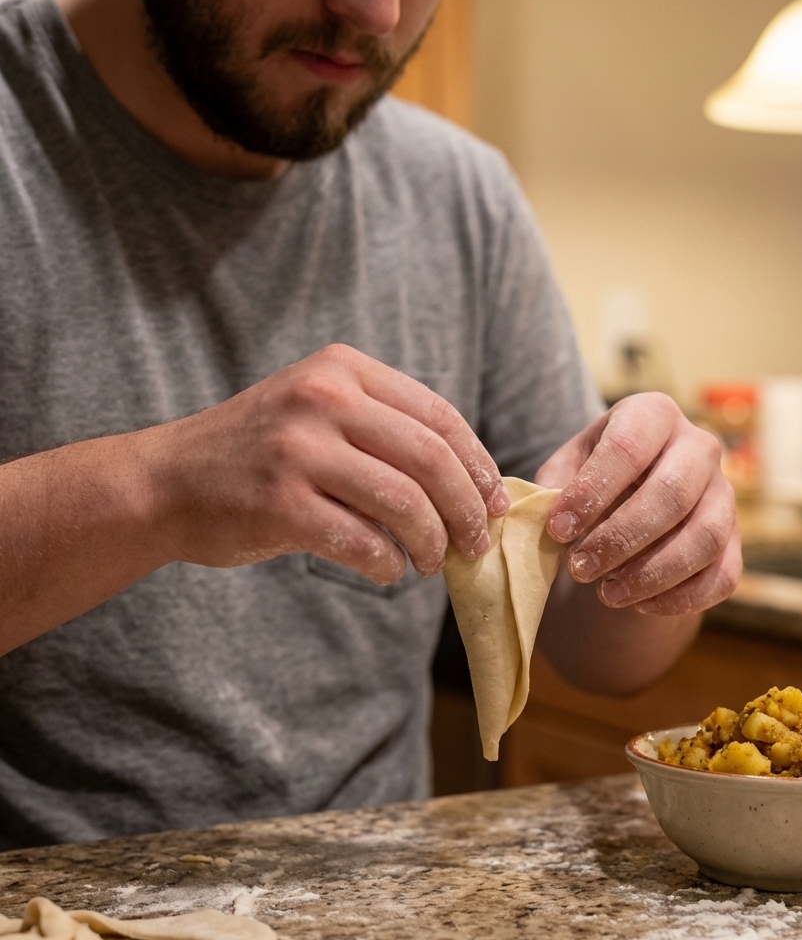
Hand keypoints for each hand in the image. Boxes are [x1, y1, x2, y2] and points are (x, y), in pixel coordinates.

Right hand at [144, 344, 508, 582]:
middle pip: (431, 458)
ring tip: (432, 562)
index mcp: (342, 369)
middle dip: (467, 509)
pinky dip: (389, 564)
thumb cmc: (259, 452)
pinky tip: (390, 571)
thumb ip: (385, 430)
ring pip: (404, 501)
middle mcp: (322, 398)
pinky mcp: (279, 502)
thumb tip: (471, 486)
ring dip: (432, 541)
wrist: (167, 481)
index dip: (479, 465)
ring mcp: (297, 449)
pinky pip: (362, 541)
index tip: (497, 502)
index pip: (439, 415)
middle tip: (476, 543)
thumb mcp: (319, 411)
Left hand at [535, 393, 740, 613]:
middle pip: (673, 493)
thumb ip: (555, 488)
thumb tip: (552, 520)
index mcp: (652, 415)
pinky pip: (723, 575)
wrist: (631, 499)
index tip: (557, 530)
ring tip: (607, 594)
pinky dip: (682, 597)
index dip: (592, 492)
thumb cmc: (593, 478)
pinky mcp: (735, 540)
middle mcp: (699, 447)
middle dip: (622, 538)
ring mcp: (724, 493)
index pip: (628, 448)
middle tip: (580, 569)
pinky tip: (640, 605)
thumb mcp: (566, 469)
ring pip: (705, 538)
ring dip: (653, 573)